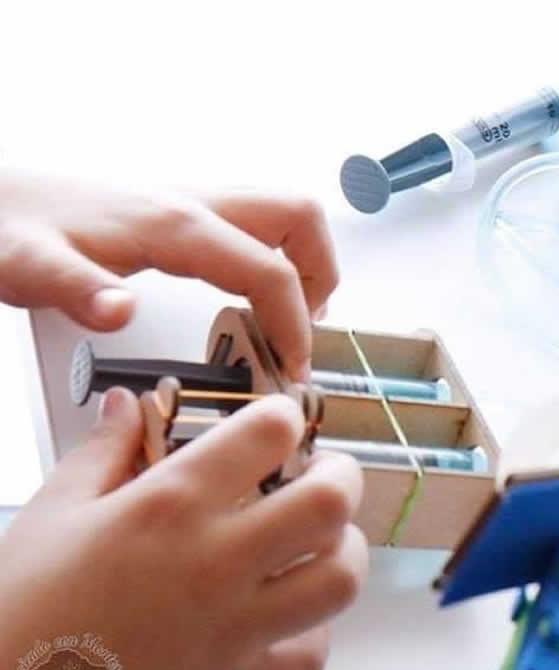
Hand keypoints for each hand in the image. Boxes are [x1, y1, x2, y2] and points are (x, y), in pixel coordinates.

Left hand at [0, 168, 337, 379]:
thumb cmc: (6, 227)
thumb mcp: (29, 268)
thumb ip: (79, 291)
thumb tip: (122, 313)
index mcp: (175, 224)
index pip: (269, 270)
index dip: (294, 324)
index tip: (292, 369)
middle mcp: (192, 204)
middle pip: (299, 218)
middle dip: (320, 275)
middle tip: (302, 331)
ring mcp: (189, 203)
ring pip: (282, 215)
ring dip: (303, 262)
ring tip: (286, 317)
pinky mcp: (179, 212)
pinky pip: (252, 226)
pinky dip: (271, 258)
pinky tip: (244, 296)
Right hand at [0, 388, 367, 669]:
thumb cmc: (20, 611)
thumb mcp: (51, 514)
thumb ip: (102, 453)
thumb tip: (127, 405)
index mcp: (168, 507)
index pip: (269, 434)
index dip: (286, 418)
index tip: (282, 424)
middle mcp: (213, 562)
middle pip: (330, 504)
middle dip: (343, 478)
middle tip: (326, 477)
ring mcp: (232, 627)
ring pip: (339, 580)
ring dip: (341, 553)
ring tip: (321, 543)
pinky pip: (310, 656)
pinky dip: (312, 634)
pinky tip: (288, 618)